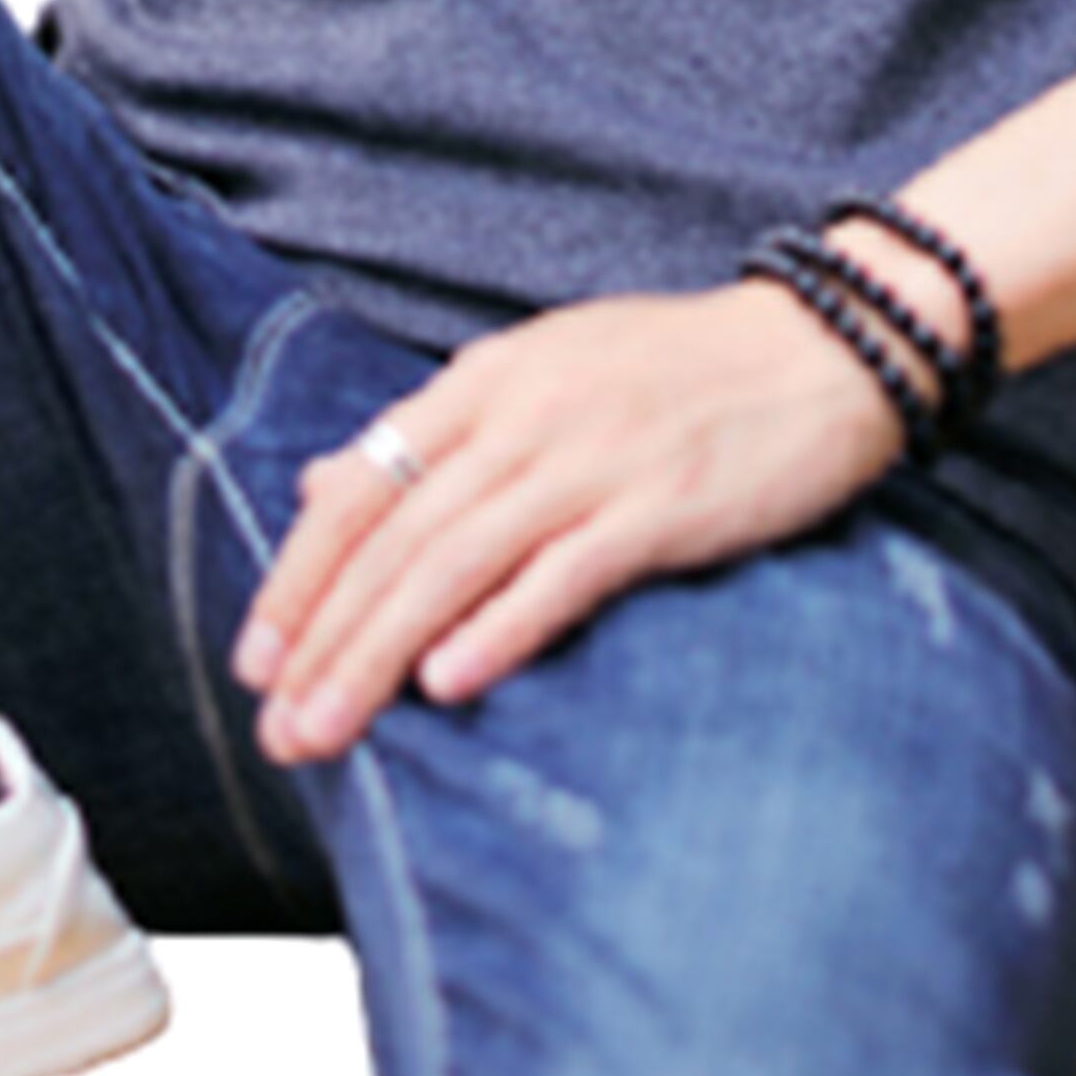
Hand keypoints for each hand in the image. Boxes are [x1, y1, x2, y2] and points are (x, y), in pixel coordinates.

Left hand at [230, 277, 908, 764]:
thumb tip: (323, 485)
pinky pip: (563, 572)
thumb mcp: (540, 371)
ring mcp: (590, 458)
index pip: (363, 482)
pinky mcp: (659, 506)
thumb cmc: (676, 370)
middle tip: (277, 727)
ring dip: (382, 652)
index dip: (301, 571)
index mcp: (486, 378)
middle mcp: (523, 413)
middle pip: (397, 536)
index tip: (255, 654)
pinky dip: (500, 628)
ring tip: (331, 726)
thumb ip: (435, 431)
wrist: (820, 348)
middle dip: (325, 638)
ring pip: (457, 562)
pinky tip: (450, 684)